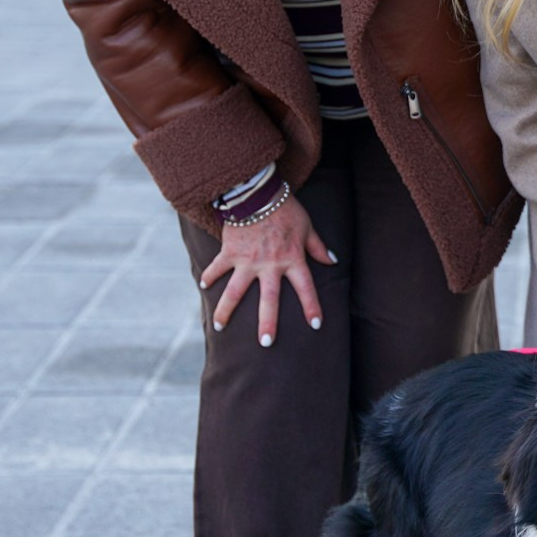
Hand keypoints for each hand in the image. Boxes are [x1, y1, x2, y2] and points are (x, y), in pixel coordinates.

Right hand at [198, 198, 334, 347]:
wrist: (258, 192)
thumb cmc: (286, 209)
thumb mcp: (308, 226)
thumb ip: (318, 247)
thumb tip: (333, 261)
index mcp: (292, 259)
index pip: (306, 288)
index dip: (312, 306)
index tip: (316, 325)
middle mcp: (270, 264)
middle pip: (269, 299)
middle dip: (268, 322)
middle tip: (266, 343)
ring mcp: (247, 260)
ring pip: (235, 291)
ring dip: (226, 310)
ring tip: (219, 327)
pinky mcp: (229, 252)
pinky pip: (217, 268)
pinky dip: (208, 277)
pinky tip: (203, 288)